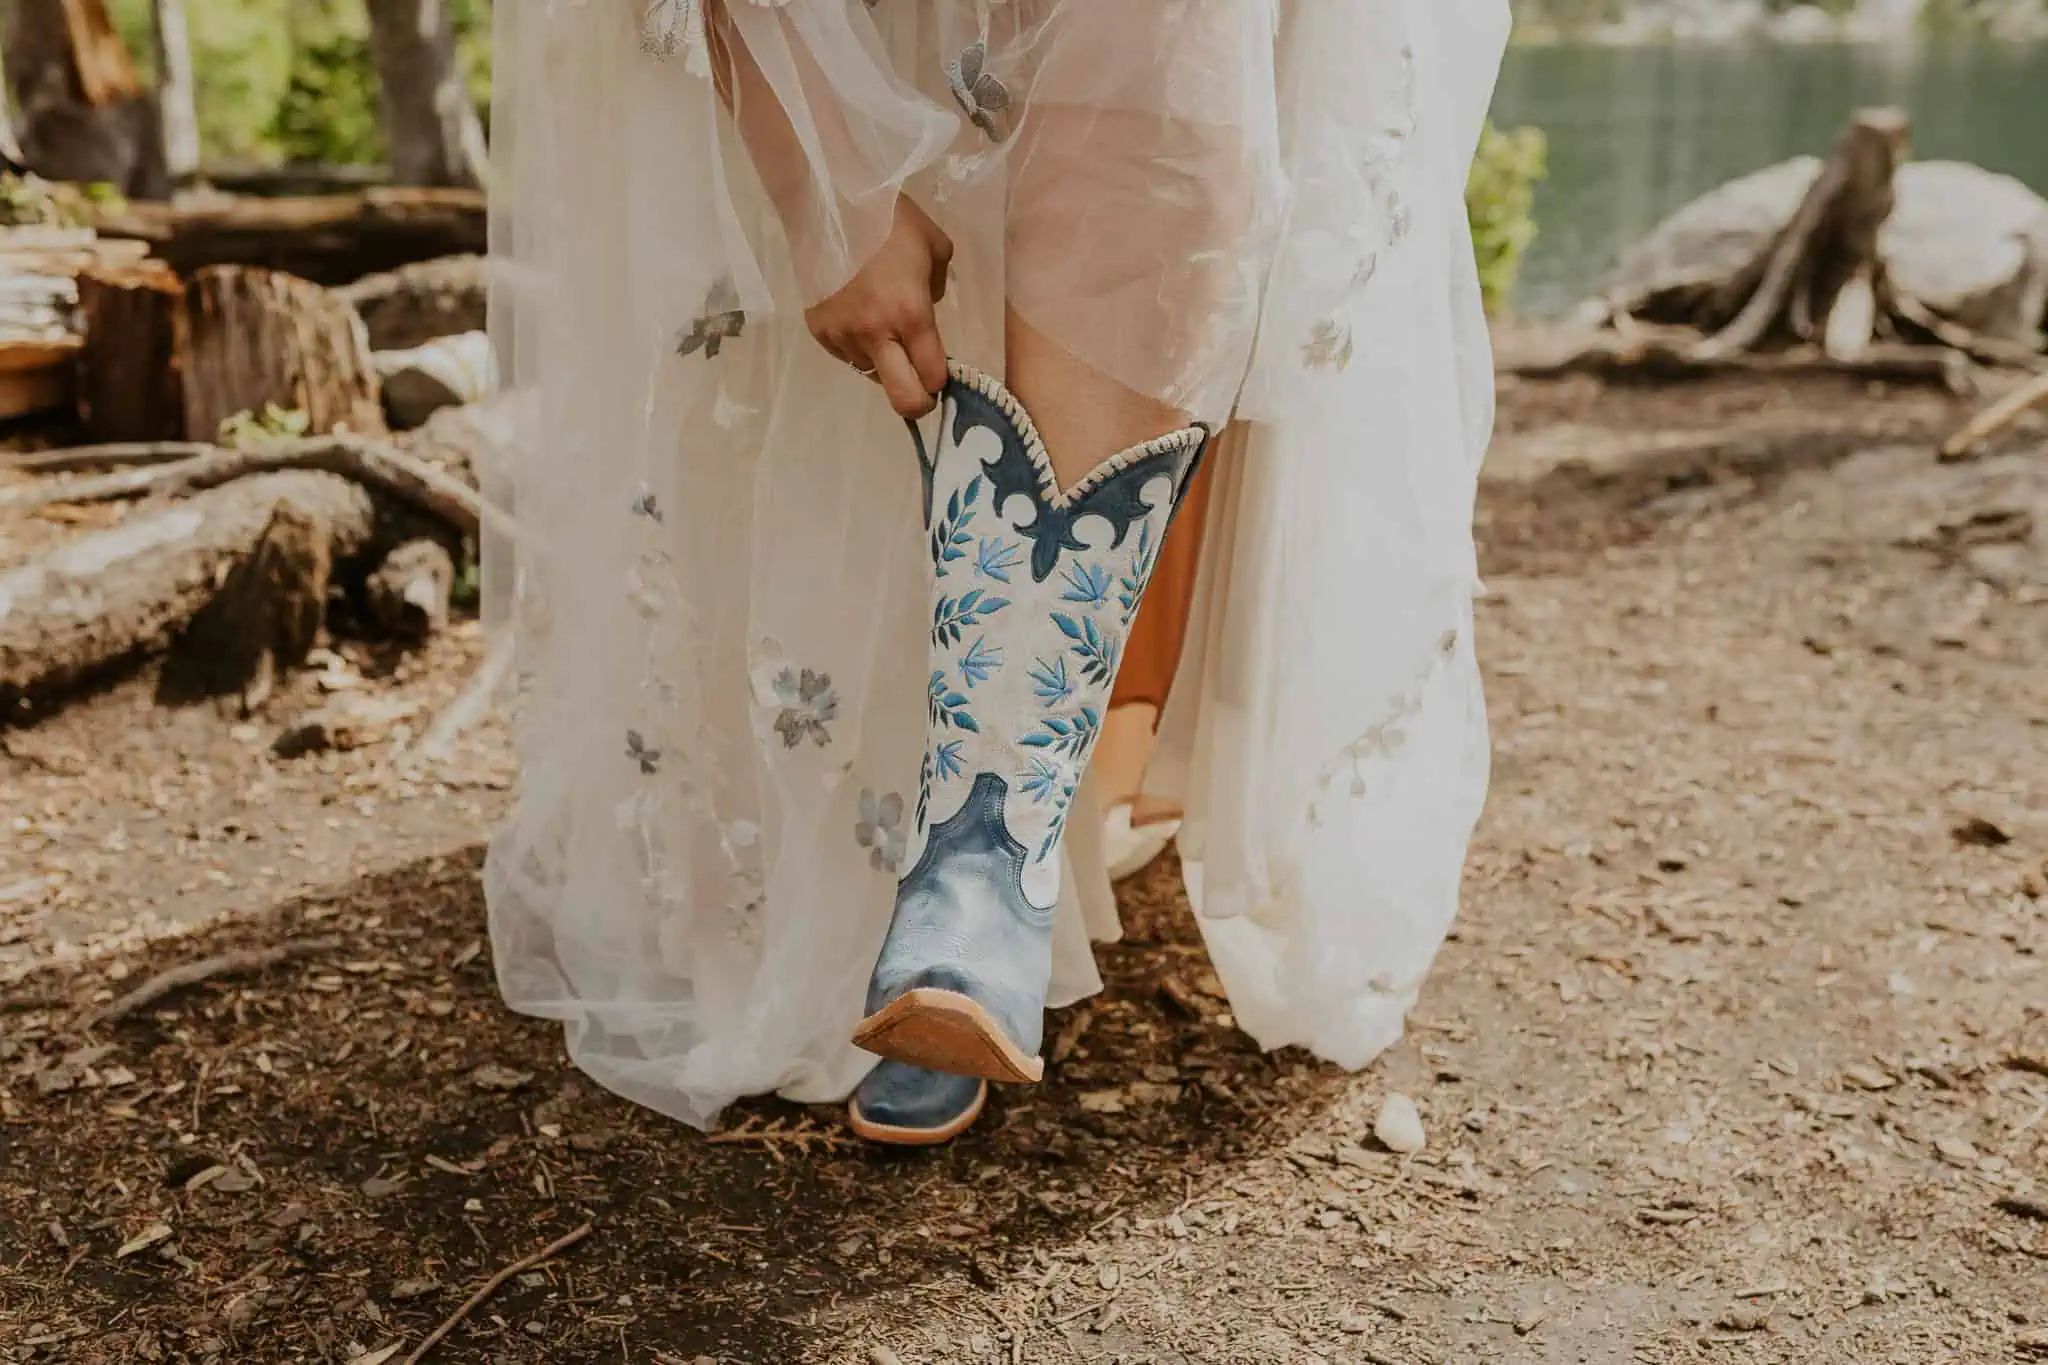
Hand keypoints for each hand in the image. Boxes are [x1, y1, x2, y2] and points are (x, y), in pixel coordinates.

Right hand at [805, 196, 952, 418]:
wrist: (824, 204)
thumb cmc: (887, 219)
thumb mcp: (934, 245)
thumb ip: (936, 287)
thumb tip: (926, 311)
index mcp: (911, 315)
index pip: (933, 376)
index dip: (942, 381)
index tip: (941, 371)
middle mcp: (877, 335)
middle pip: (904, 401)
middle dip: (919, 402)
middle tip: (921, 387)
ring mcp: (843, 337)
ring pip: (873, 375)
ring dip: (884, 362)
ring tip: (881, 326)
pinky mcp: (818, 332)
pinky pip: (847, 356)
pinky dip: (858, 346)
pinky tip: (858, 316)